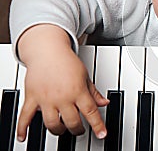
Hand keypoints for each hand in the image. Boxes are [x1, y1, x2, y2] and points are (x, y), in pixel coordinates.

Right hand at [16, 24, 108, 140]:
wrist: (48, 50)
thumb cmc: (67, 61)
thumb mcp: (85, 76)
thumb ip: (93, 92)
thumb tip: (104, 103)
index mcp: (78, 91)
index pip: (91, 112)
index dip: (98, 125)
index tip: (102, 134)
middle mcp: (63, 96)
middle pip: (72, 122)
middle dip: (78, 129)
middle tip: (79, 129)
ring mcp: (47, 98)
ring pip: (52, 123)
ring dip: (58, 130)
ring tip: (62, 129)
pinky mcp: (32, 97)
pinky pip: (25, 116)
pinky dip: (22, 128)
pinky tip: (23, 136)